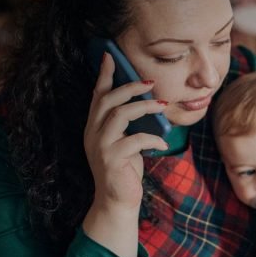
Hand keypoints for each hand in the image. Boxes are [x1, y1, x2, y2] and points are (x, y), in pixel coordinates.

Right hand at [81, 53, 168, 256]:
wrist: (117, 200)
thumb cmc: (125, 169)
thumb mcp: (127, 142)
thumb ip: (130, 124)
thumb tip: (151, 103)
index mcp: (95, 126)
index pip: (97, 95)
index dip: (104, 75)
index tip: (111, 56)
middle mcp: (93, 132)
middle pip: (108, 99)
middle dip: (130, 86)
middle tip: (150, 81)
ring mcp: (100, 146)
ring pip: (120, 114)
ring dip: (144, 107)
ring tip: (163, 106)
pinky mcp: (111, 159)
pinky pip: (134, 140)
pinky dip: (152, 138)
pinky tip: (163, 142)